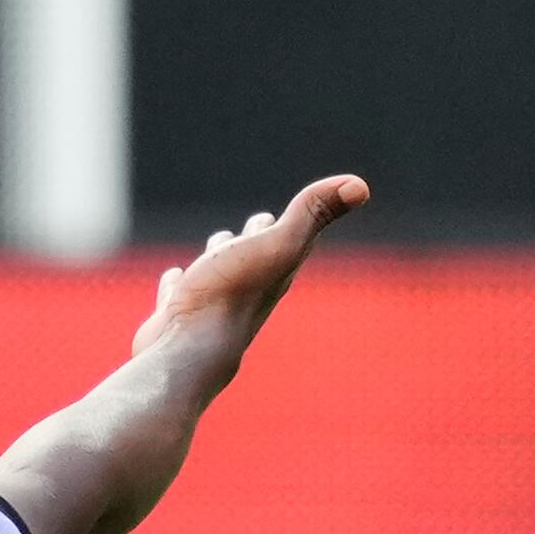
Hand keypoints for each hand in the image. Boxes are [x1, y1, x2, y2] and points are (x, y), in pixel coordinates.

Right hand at [134, 175, 372, 366]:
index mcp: (274, 270)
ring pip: (218, 271)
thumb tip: (360, 185)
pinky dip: (179, 281)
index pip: (292, 237)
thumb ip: (313, 213)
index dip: (299, 219)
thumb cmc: (232, 294)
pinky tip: (174, 277)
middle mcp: (247, 287)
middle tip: (260, 220)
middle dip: (258, 235)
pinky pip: (179, 292)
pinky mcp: (177, 315)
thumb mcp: (278, 244)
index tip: (306, 203)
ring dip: (219, 256)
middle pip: (257, 254)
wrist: (189, 348)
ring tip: (217, 244)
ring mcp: (210, 302)